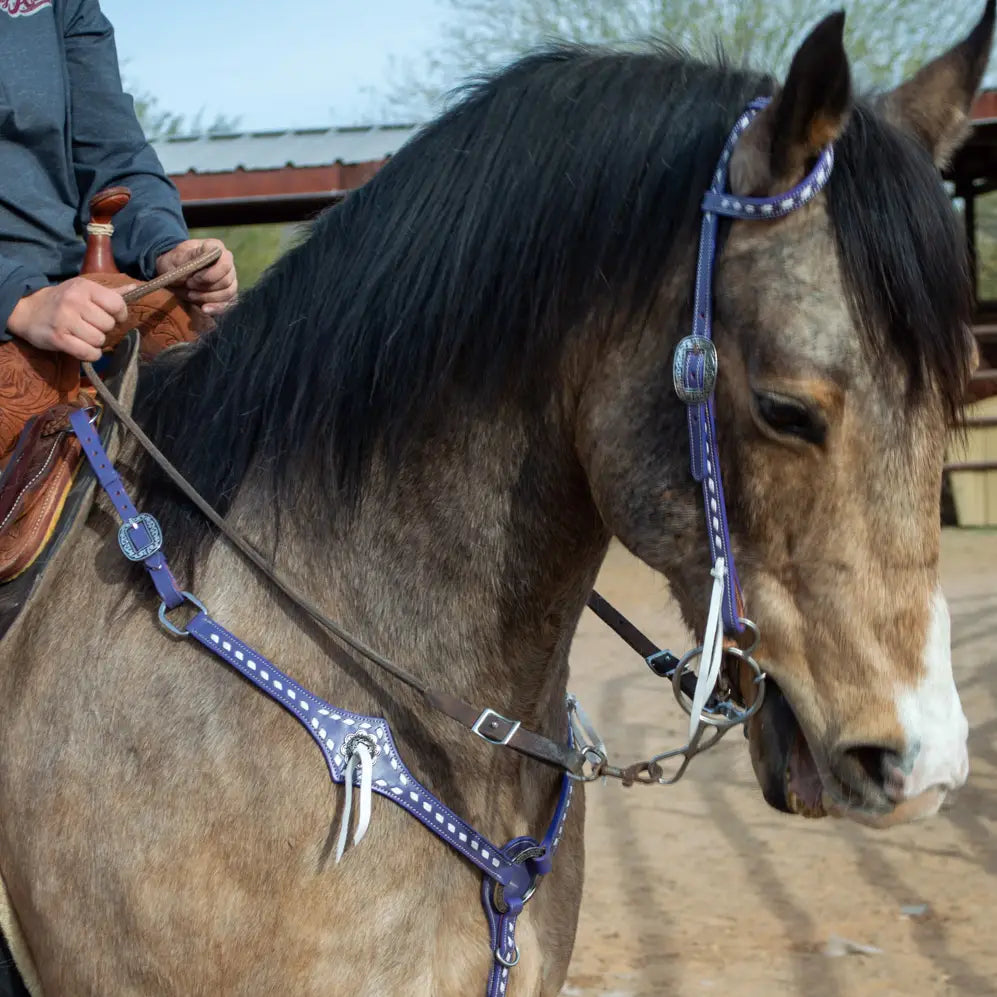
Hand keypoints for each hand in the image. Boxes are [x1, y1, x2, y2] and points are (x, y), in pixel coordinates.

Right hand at [7, 278, 127, 361]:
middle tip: (90, 326)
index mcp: (84, 287)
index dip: (119, 315)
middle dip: (103, 329)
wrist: (26, 311)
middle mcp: (75, 301)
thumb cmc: (61, 301)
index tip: (111, 317)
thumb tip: (136, 288)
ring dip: (95, 342)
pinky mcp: (58, 338)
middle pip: (108, 325)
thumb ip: (110, 293)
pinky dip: (90, 354)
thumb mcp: (83, 290)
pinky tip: (82, 348)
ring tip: (83, 336)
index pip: (117, 304)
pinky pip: (88, 353)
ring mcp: (65, 320)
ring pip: (99, 340)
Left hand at [156, 238, 237, 320]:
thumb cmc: (174, 262)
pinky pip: (228, 303)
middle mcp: (227, 263)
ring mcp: (229, 279)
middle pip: (227, 280)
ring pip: (228, 293)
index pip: (225, 263)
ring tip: (191, 295)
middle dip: (206, 288)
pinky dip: (216, 308)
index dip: (210, 274)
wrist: (172, 274)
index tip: (193, 279)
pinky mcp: (227, 294)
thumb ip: (192, 256)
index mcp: (217, 248)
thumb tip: (207, 254)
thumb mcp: (177, 257)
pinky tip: (204, 310)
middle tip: (189, 286)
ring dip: (208, 297)